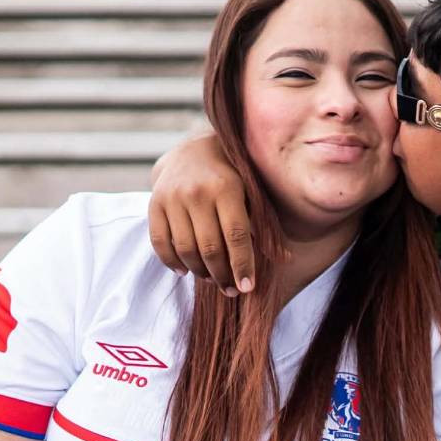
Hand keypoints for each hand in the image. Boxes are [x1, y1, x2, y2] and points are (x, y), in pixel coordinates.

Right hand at [148, 132, 253, 295]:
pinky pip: (160, 242)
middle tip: (231, 290)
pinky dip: (172, 262)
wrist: (193, 149)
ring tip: (212, 279)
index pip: (236, 235)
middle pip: (210, 247)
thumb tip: (286, 259)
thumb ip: (264, 224)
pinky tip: (186, 271)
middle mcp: (197, 192)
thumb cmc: (233, 176)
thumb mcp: (252, 192)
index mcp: (226, 187)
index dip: (242, 265)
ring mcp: (172, 198)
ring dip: (200, 272)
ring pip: (185, 249)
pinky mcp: (154, 204)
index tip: (247, 287)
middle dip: (222, 275)